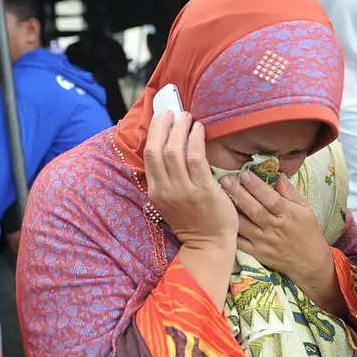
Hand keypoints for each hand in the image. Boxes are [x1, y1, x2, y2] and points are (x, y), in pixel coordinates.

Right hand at [143, 111, 238, 250]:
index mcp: (155, 191)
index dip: (154, 132)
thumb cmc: (192, 220)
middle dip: (164, 126)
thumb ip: (165, 179)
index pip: (149, 155)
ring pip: (175, 151)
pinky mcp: (203, 190)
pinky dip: (196, 139)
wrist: (208, 244)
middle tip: (173, 111)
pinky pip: (196, 158)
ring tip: (188, 117)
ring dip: (180, 129)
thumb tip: (167, 148)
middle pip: (157, 149)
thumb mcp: (169, 201)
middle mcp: (165, 189)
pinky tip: (199, 129)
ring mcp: (183, 190)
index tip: (162, 117)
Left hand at [222, 171, 332, 285]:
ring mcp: (263, 241)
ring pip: (244, 224)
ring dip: (232, 210)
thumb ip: (291, 193)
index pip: (270, 198)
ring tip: (220, 197)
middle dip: (238, 193)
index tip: (244, 173)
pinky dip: (231, 232)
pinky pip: (240, 242)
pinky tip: (221, 221)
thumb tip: (279, 175)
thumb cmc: (308, 232)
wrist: (309, 263)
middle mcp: (274, 227)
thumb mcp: (306, 210)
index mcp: (288, 214)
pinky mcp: (256, 252)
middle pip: (254, 209)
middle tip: (225, 179)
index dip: (256, 186)